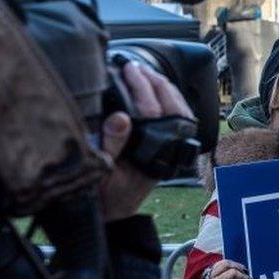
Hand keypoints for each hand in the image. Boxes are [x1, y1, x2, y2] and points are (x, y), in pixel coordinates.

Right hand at [99, 62, 192, 221]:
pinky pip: (177, 116)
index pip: (151, 109)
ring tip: (146, 72)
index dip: (140, 86)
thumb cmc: (104, 193)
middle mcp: (167, 147)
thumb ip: (111, 144)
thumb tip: (120, 117)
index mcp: (152, 151)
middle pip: (170, 105)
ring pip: (179, 109)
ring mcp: (171, 147)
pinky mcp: (169, 146)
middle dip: (154, 81)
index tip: (128, 69)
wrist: (114, 212)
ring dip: (164, 88)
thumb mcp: (100, 170)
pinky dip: (169, 99)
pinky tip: (157, 90)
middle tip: (135, 66)